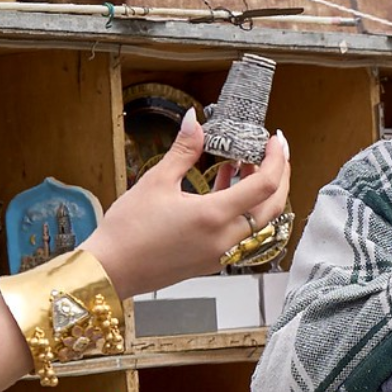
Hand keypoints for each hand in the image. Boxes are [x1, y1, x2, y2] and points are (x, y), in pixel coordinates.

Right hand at [91, 113, 291, 294]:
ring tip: (244, 164)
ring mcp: (220, 253)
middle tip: (272, 152)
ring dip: (259, 193)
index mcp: (215, 217)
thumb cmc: (129, 231)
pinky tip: (223, 186)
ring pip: (258, 222)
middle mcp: (225, 239)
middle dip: (280, 177)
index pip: (265, 185)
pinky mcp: (211, 260)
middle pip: (272, 207)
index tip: (275, 140)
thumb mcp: (156, 181)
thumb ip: (184, 150)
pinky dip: (241, 209)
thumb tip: (194, 122)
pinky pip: (240, 233)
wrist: (112, 269)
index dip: (277, 159)